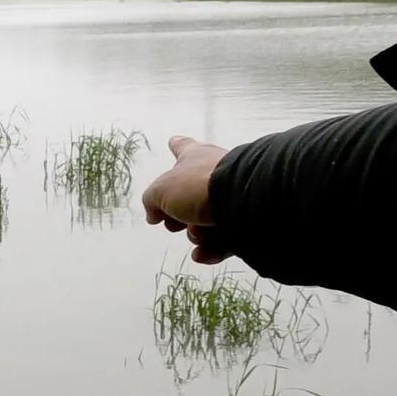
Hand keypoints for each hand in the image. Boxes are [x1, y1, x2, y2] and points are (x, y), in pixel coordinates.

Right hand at [141, 136, 231, 263]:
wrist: (242, 199)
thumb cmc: (196, 185)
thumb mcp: (160, 191)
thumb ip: (151, 202)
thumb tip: (153, 214)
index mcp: (195, 157)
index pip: (182, 147)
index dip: (176, 146)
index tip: (173, 141)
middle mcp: (214, 174)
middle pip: (189, 197)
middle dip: (177, 216)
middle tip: (172, 223)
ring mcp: (231, 197)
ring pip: (204, 222)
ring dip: (195, 234)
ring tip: (197, 233)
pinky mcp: (244, 221)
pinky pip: (222, 239)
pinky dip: (210, 249)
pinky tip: (201, 254)